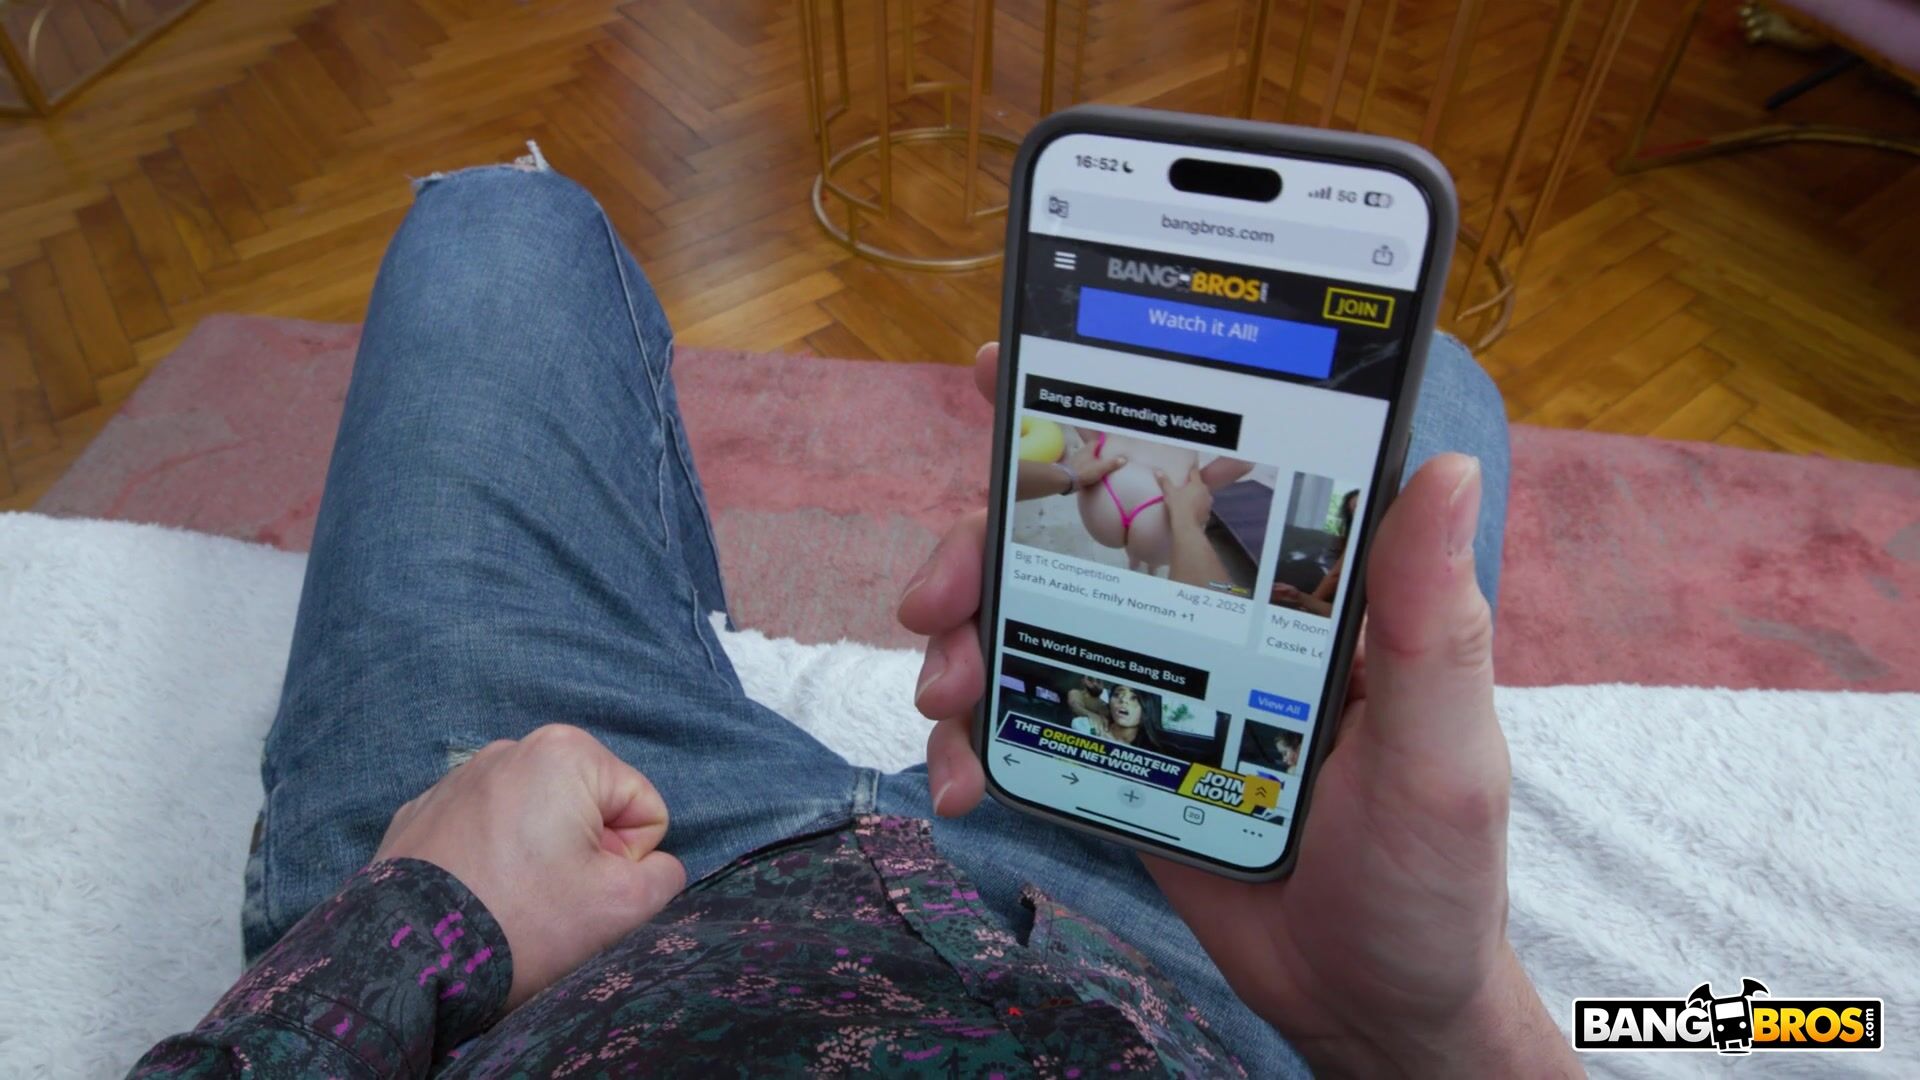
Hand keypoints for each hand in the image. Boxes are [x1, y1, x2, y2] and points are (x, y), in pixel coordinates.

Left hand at [375, 724, 685, 1008]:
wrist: (404, 961)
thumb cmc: (521, 925)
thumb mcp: (624, 908)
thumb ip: (665, 876)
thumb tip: (651, 868)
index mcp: (566, 752)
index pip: (642, 809)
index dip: (629, 861)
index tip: (587, 891)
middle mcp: (510, 750)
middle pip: (590, 811)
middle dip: (583, 857)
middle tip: (550, 904)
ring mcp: (459, 780)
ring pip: (538, 825)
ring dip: (538, 862)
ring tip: (509, 905)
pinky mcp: (423, 813)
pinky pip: (486, 835)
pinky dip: (491, 864)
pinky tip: (475, 898)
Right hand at [896, 342, 1573, 1074]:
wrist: (1367, 1008)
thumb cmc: (1431, 879)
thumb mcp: (1443, 755)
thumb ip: (1429, 626)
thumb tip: (1442, 471)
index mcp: (1301, 587)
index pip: (1204, 464)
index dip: (1102, 408)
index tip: (1009, 373)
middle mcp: (1219, 613)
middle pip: (1081, 536)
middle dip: (986, 546)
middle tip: (932, 595)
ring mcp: (1160, 681)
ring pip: (1032, 617)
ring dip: (961, 638)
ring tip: (940, 692)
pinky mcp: (1119, 753)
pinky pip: (1025, 719)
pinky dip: (975, 739)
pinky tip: (963, 779)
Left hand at [1063, 437, 1124, 488]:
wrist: (1066, 480)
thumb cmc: (1084, 472)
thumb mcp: (1101, 468)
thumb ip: (1112, 463)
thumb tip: (1123, 459)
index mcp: (1088, 449)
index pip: (1096, 443)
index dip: (1102, 445)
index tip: (1107, 449)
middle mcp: (1080, 452)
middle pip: (1090, 450)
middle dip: (1097, 454)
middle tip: (1104, 459)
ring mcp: (1075, 460)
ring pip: (1085, 458)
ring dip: (1090, 462)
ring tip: (1098, 467)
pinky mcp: (1071, 469)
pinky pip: (1081, 466)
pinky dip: (1085, 469)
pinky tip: (1089, 474)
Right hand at [1153, 464, 1212, 527]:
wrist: (1187, 526)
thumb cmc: (1179, 506)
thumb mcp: (1170, 493)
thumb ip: (1165, 482)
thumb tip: (1158, 471)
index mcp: (1197, 484)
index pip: (1195, 473)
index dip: (1191, 471)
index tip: (1188, 470)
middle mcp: (1205, 492)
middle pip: (1200, 485)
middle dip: (1194, 486)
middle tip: (1185, 488)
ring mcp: (1208, 503)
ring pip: (1203, 496)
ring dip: (1198, 497)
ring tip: (1189, 501)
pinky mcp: (1208, 514)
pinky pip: (1203, 508)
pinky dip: (1199, 508)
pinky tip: (1192, 512)